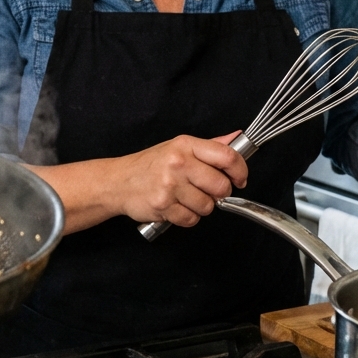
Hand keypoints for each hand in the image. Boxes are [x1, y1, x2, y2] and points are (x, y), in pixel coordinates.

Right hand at [117, 132, 247, 227]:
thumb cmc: (149, 165)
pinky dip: (186, 217)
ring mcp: (170, 184)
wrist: (117, 181)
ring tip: (184, 197)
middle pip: (221, 186)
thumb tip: (237, 138)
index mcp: (185, 145)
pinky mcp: (163, 205)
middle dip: (218, 193)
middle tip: (204, 190)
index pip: (227, 156)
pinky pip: (191, 219)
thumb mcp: (177, 148)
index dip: (240, 170)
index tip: (239, 179)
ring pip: (208, 206)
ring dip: (200, 207)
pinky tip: (175, 206)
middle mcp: (178, 162)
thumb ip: (210, 146)